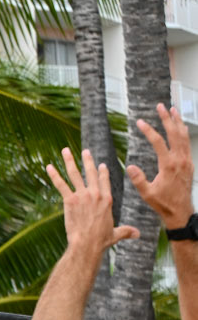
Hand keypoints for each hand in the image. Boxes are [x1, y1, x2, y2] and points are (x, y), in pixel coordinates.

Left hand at [46, 147, 136, 255]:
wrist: (87, 243)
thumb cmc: (101, 240)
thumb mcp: (116, 234)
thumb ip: (126, 231)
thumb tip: (138, 234)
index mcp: (107, 199)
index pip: (104, 181)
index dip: (102, 172)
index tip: (100, 165)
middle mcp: (95, 194)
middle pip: (90, 173)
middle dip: (87, 160)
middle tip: (85, 151)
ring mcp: (82, 195)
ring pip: (75, 174)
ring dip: (69, 161)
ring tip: (65, 151)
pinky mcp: (70, 200)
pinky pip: (61, 184)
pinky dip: (54, 175)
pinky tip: (49, 167)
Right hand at [127, 104, 194, 229]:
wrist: (181, 212)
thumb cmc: (163, 204)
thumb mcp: (147, 193)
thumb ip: (138, 179)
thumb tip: (130, 166)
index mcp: (169, 165)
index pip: (158, 142)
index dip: (149, 130)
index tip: (140, 122)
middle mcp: (180, 160)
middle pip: (174, 133)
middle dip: (167, 118)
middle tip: (161, 106)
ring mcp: (186, 161)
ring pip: (183, 136)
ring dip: (178, 122)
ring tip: (173, 110)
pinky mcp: (189, 164)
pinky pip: (187, 143)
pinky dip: (183, 132)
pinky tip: (180, 127)